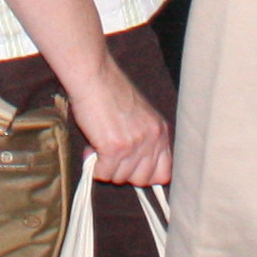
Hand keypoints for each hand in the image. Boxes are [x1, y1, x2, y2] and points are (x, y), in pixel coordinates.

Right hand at [69, 57, 173, 186]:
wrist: (94, 76)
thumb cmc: (110, 92)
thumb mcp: (139, 116)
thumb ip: (143, 140)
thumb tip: (133, 171)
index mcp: (160, 131)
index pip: (164, 174)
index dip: (145, 175)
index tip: (131, 168)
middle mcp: (152, 139)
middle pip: (141, 180)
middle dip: (123, 172)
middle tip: (111, 155)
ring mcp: (134, 144)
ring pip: (119, 178)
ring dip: (107, 167)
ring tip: (99, 144)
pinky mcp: (114, 148)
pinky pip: (103, 174)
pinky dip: (95, 166)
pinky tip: (92, 148)